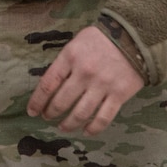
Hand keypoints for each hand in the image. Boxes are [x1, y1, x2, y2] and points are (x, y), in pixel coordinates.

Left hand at [26, 23, 144, 136]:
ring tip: (63, 127)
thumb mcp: (77, 42)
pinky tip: (86, 131)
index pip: (48, 83)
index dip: (37, 101)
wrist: (134, 35)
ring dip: (68, 124)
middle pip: (61, 102)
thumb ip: (65, 61)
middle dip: (51, 113)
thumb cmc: (102, 38)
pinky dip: (93, 128)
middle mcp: (84, 73)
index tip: (32, 111)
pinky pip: (103, 118)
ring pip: (80, 114)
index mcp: (70, 56)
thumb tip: (53, 84)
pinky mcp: (119, 95)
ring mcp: (102, 85)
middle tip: (47, 117)